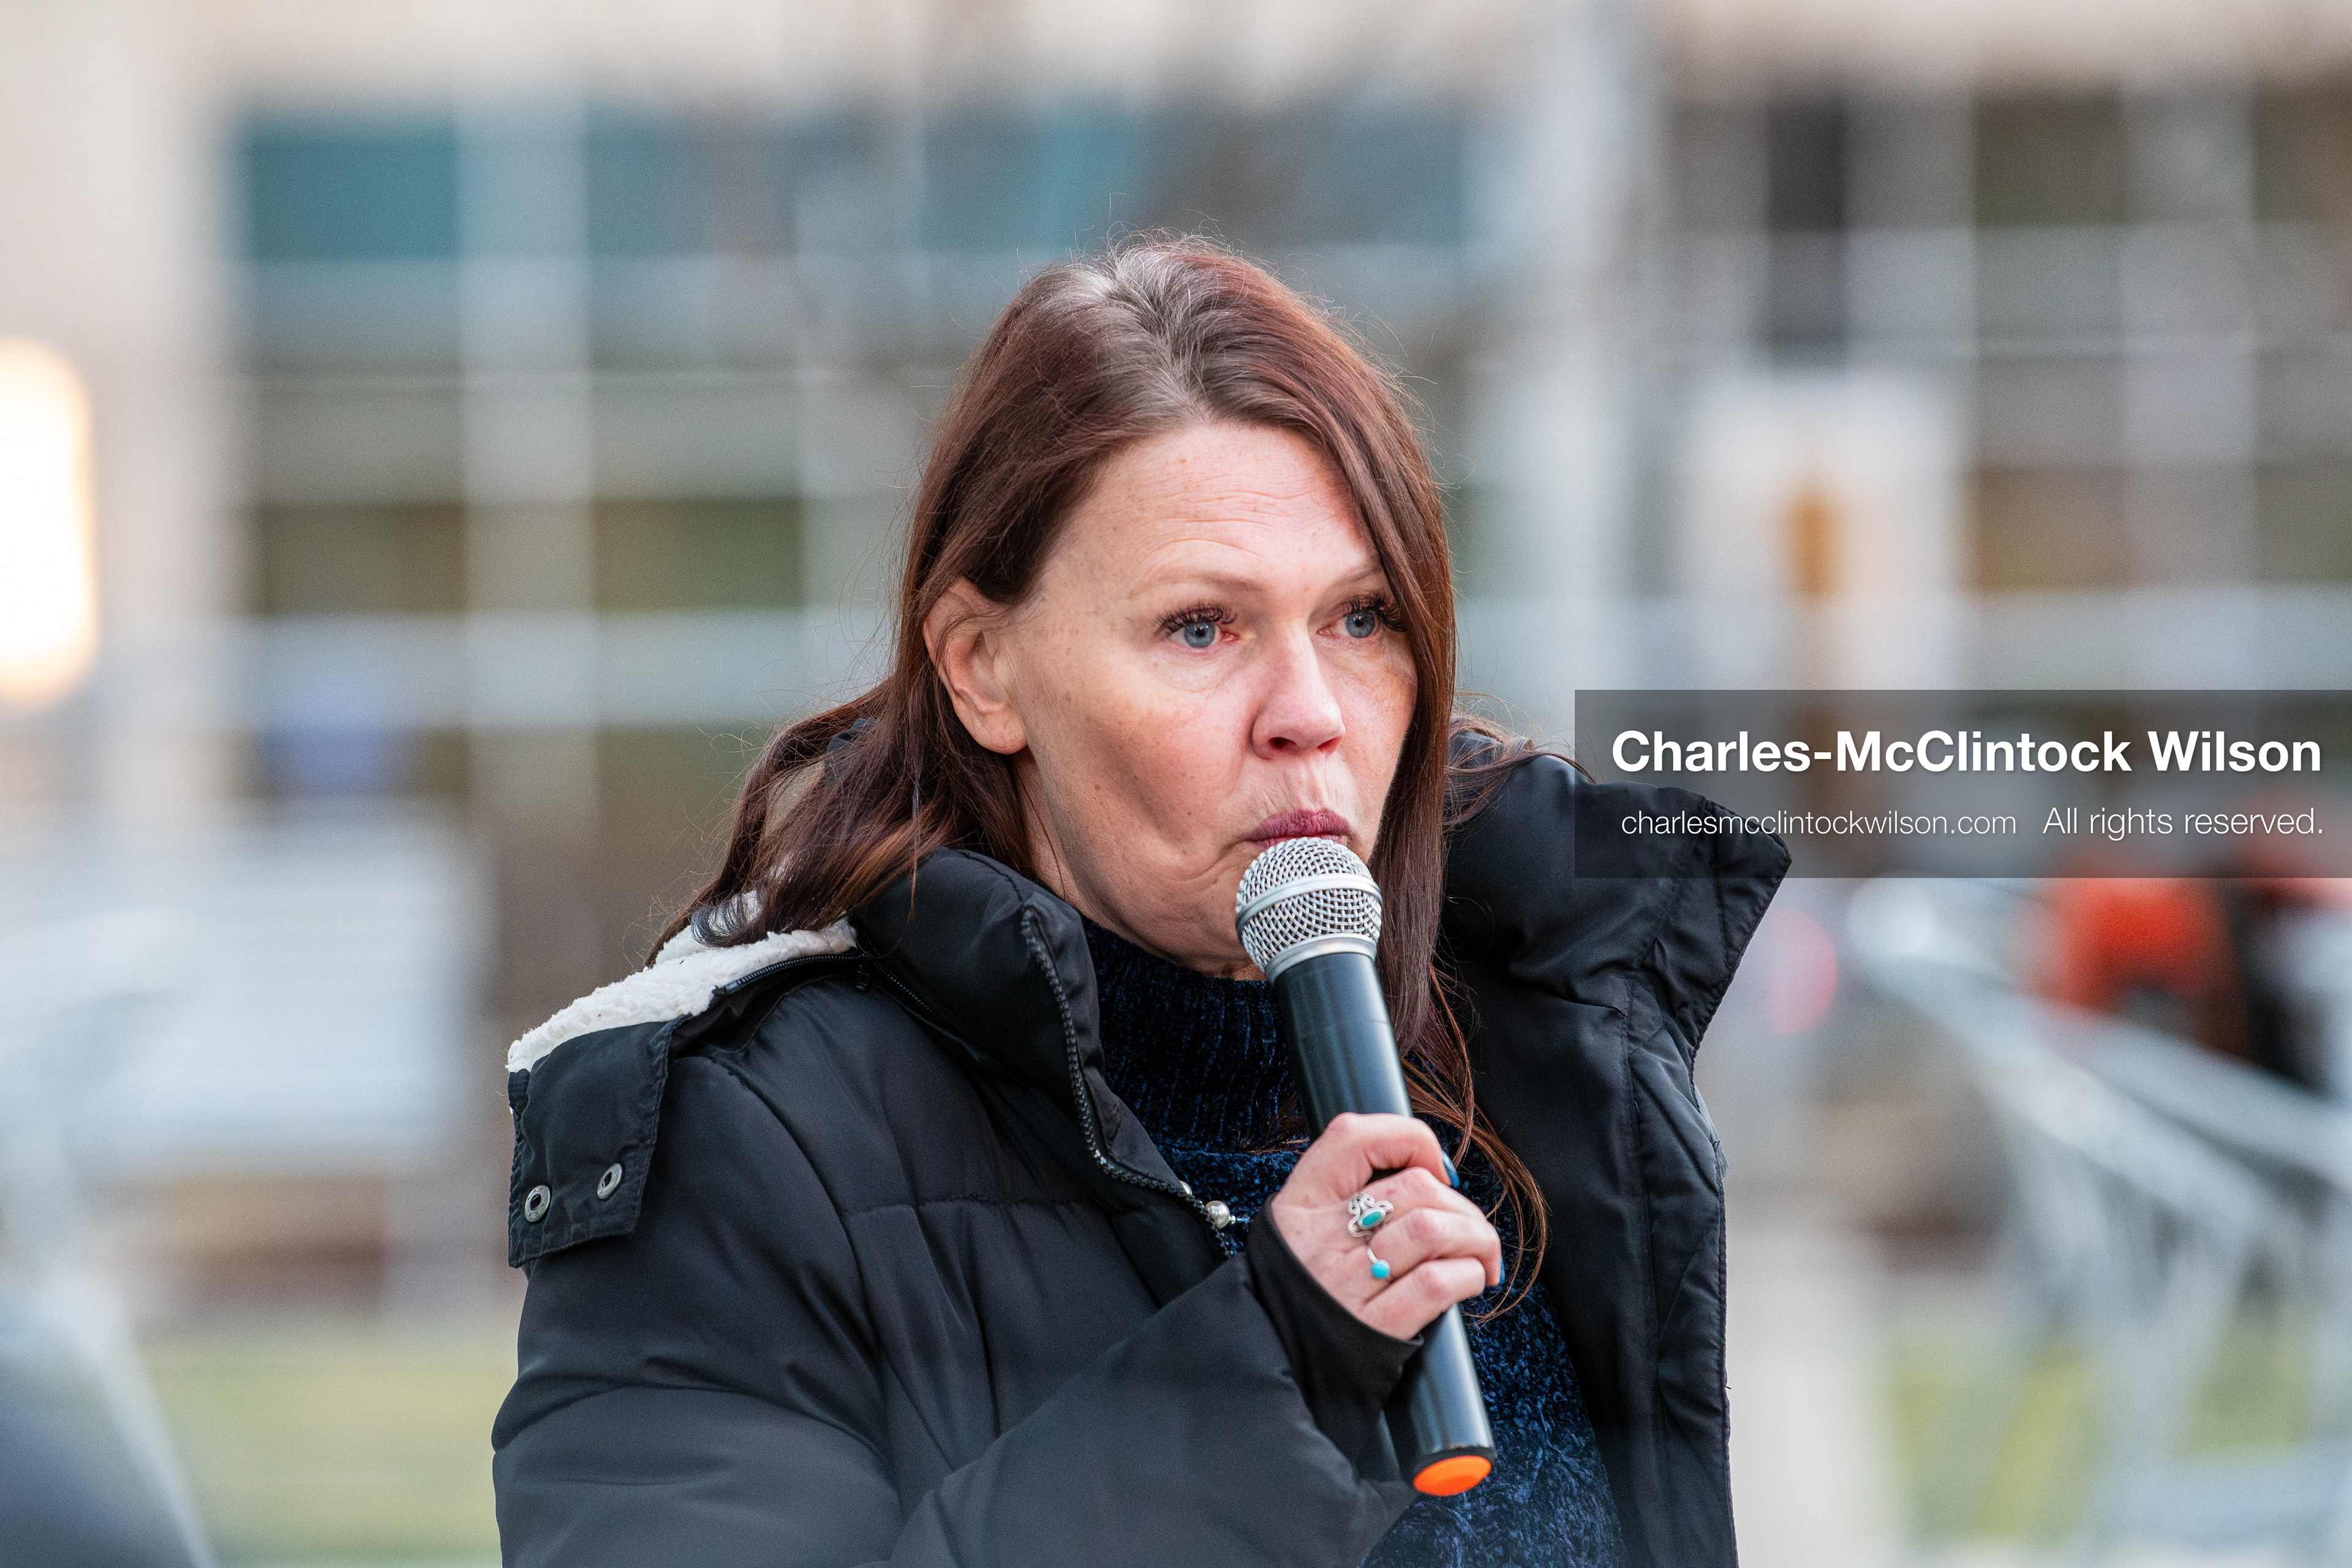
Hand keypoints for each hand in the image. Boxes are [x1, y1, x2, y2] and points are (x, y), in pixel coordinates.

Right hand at [1262, 1112, 1501, 1339]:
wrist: (1278, 1365)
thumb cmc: (1302, 1294)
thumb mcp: (1299, 1231)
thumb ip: (1343, 1197)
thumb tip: (1426, 1176)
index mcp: (1301, 1205)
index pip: (1353, 1137)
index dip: (1408, 1138)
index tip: (1433, 1166)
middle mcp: (1323, 1238)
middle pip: (1414, 1186)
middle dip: (1460, 1202)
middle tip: (1467, 1227)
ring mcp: (1350, 1282)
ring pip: (1432, 1228)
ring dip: (1476, 1236)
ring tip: (1481, 1253)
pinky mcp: (1377, 1327)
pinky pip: (1436, 1284)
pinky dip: (1468, 1275)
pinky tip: (1471, 1281)